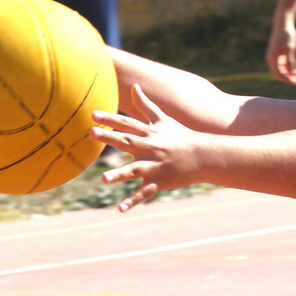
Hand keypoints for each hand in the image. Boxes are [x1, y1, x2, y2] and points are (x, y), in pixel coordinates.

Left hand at [90, 86, 207, 211]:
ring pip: (135, 170)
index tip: (93, 114)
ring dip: (119, 174)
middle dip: (110, 138)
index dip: (110, 119)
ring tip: (103, 179)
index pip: (127, 124)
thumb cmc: (180, 136)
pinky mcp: (159, 182)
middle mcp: (150, 148)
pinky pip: (144, 193)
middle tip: (91, 133)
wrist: (203, 156)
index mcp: (149, 134)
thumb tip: (135, 86)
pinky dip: (132, 201)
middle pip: (127, 142)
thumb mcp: (162, 120)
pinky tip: (120, 209)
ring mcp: (155, 166)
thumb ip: (145, 104)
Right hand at [265, 15, 295, 84]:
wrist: (283, 24)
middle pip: (280, 74)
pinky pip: (284, 66)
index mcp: (272, 58)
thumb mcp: (290, 47)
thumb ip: (290, 60)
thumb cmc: (286, 34)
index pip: (278, 75)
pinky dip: (291, 69)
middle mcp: (272, 60)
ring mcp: (275, 58)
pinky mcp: (279, 55)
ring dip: (292, 75)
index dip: (288, 79)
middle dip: (290, 78)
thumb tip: (291, 72)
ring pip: (283, 71)